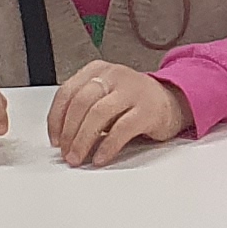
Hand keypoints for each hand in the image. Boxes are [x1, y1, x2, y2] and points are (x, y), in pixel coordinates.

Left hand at [47, 61, 190, 165]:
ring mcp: (133, 90)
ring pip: (98, 114)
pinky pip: (122, 129)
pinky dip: (107, 146)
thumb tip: (62, 136)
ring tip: (78, 157)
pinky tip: (100, 157)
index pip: (67, 91)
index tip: (55, 139)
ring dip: (83, 140)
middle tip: (66, 152)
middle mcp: (114, 75)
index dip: (56, 118)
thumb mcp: (104, 96)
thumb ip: (83, 109)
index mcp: (98, 70)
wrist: (171, 102)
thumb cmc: (133, 102)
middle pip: (81, 102)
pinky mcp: (149, 109)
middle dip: (69, 132)